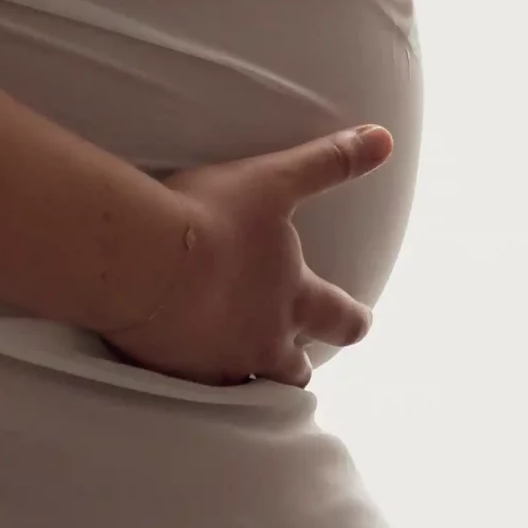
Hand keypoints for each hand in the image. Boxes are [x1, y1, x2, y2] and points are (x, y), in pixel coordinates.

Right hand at [99, 126, 393, 387]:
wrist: (143, 259)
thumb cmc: (212, 216)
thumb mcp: (275, 180)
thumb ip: (329, 162)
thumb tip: (384, 138)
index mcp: (293, 297)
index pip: (341, 319)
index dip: (353, 321)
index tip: (361, 322)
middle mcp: (264, 340)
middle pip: (294, 371)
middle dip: (297, 366)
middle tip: (295, 362)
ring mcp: (220, 363)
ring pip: (246, 386)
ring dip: (248, 378)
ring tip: (237, 370)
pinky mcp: (176, 374)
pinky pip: (193, 388)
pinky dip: (194, 378)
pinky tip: (181, 369)